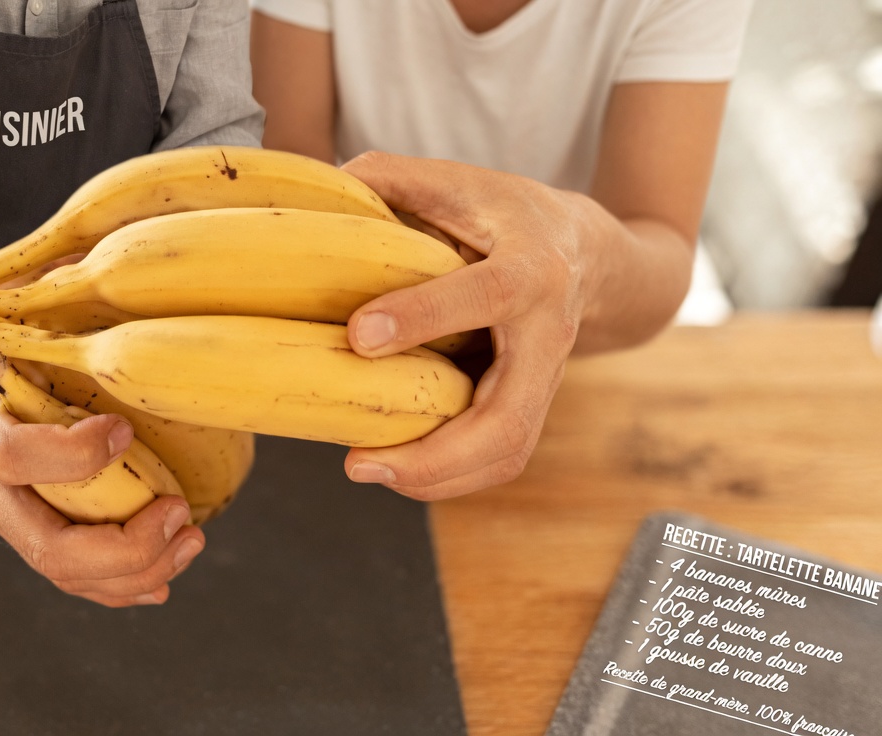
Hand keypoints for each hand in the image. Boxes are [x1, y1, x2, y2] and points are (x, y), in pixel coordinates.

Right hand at [0, 299, 203, 606]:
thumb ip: (41, 298)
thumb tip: (107, 265)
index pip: (12, 456)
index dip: (73, 456)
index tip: (124, 430)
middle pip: (49, 549)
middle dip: (127, 546)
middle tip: (182, 513)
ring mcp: (7, 519)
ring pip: (66, 574)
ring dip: (138, 571)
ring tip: (191, 540)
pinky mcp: (27, 534)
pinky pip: (74, 578)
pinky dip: (123, 586)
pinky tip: (164, 575)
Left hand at [339, 152, 591, 499]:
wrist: (588, 254)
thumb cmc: (504, 213)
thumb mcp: (459, 180)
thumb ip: (391, 178)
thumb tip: (319, 191)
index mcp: (531, 264)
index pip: (484, 294)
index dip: (423, 315)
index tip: (359, 334)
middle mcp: (549, 331)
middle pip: (510, 413)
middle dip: (438, 451)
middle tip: (357, 462)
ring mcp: (547, 379)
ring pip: (508, 450)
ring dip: (438, 477)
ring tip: (368, 472)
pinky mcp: (533, 408)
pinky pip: (500, 458)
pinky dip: (448, 477)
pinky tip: (395, 471)